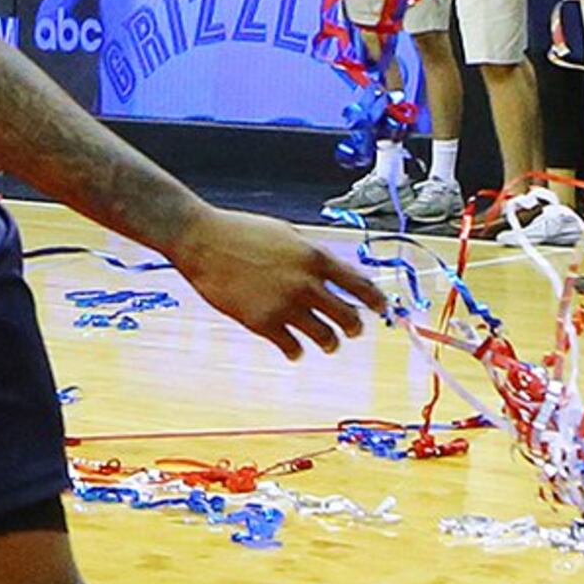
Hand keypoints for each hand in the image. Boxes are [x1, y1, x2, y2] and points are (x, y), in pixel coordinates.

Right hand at [169, 207, 387, 357]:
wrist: (202, 240)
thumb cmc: (243, 233)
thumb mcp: (287, 234)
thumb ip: (313, 256)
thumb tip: (338, 276)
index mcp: (315, 257)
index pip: (360, 285)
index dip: (376, 301)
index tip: (381, 309)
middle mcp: (305, 283)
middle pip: (348, 317)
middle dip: (354, 327)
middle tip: (351, 330)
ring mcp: (284, 305)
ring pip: (325, 338)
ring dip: (329, 342)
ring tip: (327, 342)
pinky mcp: (262, 323)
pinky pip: (293, 348)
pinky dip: (297, 350)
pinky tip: (294, 347)